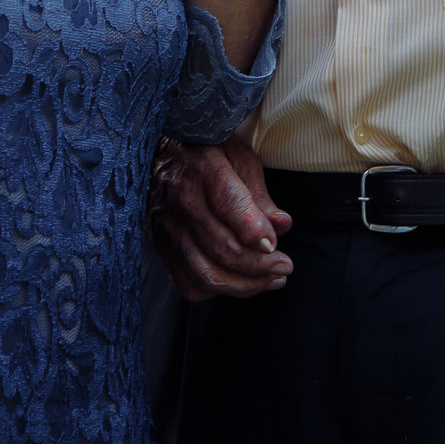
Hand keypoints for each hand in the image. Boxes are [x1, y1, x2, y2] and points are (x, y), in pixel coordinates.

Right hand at [149, 138, 292, 300]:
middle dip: (261, 265)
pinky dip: (217, 290)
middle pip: (223, 247)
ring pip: (207, 273)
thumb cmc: (207, 152)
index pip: (228, 205)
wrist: (159, 153)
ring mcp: (167, 227)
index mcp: (204, 168)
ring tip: (271, 280)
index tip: (275, 245)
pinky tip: (238, 281)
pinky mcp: (160, 246)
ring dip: (245, 285)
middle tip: (285, 266)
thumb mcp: (239, 157)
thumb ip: (260, 194)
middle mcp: (181, 200)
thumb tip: (282, 225)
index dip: (253, 231)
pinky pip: (188, 283)